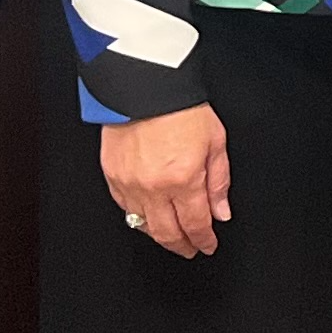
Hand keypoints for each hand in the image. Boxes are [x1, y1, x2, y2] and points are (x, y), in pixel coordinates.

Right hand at [102, 105, 230, 256]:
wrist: (145, 83)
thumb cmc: (180, 106)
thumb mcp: (215, 141)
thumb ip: (218, 181)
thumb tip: (220, 212)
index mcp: (183, 179)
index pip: (195, 224)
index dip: (203, 241)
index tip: (207, 245)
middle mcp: (154, 187)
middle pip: (167, 233)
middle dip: (181, 246)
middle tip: (190, 249)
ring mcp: (129, 182)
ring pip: (142, 225)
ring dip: (159, 234)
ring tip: (171, 235)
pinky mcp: (111, 174)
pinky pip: (123, 207)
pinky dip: (137, 216)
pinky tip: (147, 216)